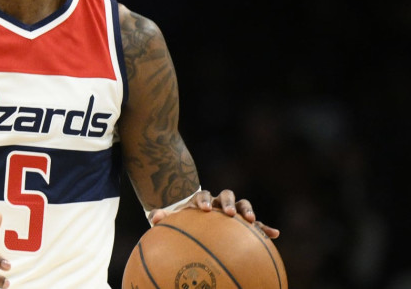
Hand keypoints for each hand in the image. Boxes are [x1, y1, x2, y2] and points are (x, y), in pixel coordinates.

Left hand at [150, 189, 279, 238]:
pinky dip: (265, 228)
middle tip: (229, 213)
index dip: (203, 200)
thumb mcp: (173, 218)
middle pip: (227, 195)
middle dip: (229, 202)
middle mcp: (219, 201)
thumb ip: (162, 217)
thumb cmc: (184, 220)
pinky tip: (274, 235)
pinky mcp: (243, 223)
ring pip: (243, 204)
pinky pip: (257, 225)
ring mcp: (233, 210)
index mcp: (202, 199)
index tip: (203, 210)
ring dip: (247, 210)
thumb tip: (154, 218)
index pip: (204, 195)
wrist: (196, 219)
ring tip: (252, 221)